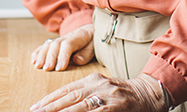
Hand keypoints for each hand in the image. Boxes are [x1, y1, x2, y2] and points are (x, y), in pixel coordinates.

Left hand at [30, 73, 164, 111]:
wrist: (150, 93)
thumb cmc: (124, 95)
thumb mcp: (103, 89)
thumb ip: (85, 96)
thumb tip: (64, 106)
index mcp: (93, 79)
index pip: (67, 89)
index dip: (50, 99)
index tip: (36, 107)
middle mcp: (98, 85)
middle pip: (70, 98)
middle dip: (50, 107)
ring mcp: (107, 97)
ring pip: (79, 107)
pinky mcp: (115, 108)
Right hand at [31, 24, 94, 70]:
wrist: (88, 30)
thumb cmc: (91, 41)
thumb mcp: (93, 47)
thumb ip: (86, 54)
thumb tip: (76, 60)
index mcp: (77, 38)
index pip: (68, 45)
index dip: (63, 56)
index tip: (59, 68)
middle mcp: (65, 37)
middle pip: (55, 45)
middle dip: (50, 57)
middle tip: (47, 69)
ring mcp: (58, 39)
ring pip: (48, 45)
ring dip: (42, 55)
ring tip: (38, 66)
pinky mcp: (54, 43)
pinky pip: (44, 46)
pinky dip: (38, 52)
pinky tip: (34, 60)